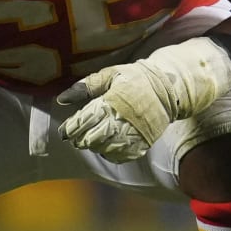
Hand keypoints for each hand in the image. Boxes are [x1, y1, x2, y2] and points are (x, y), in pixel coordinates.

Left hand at [57, 38, 230, 162]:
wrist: (168, 90)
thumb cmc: (135, 79)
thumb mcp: (110, 75)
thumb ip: (86, 86)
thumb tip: (62, 99)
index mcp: (111, 102)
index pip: (84, 121)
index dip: (71, 128)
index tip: (64, 131)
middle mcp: (121, 120)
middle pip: (91, 138)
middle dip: (80, 139)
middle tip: (75, 137)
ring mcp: (133, 134)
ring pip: (104, 149)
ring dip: (94, 147)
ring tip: (91, 140)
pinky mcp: (142, 142)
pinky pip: (120, 156)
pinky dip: (110, 154)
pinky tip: (107, 147)